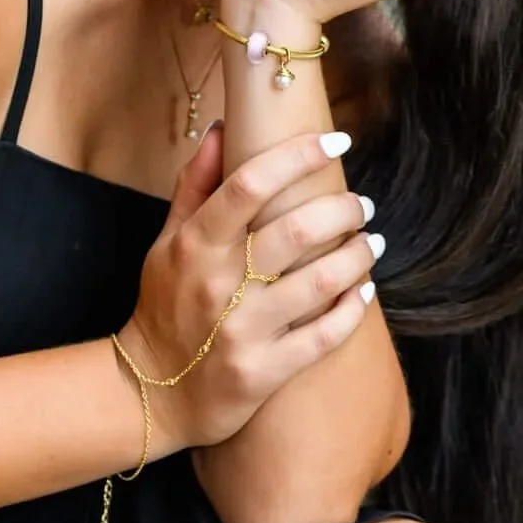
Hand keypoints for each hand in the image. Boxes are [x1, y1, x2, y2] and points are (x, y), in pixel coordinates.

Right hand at [123, 124, 378, 449]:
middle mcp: (218, 285)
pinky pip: (324, 336)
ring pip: (320, 282)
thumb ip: (194, 186)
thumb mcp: (167, 244)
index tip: (335, 140)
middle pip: (295, 230)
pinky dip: (353, 308)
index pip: (249, 184)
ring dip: (358, 255)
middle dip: (342, 210)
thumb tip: (219, 128)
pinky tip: (364, 290)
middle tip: (360, 205)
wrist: (151, 393)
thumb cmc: (164, 309)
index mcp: (195, 246)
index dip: (298, 155)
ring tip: (371, 242)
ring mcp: (242, 331)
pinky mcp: (263, 372)